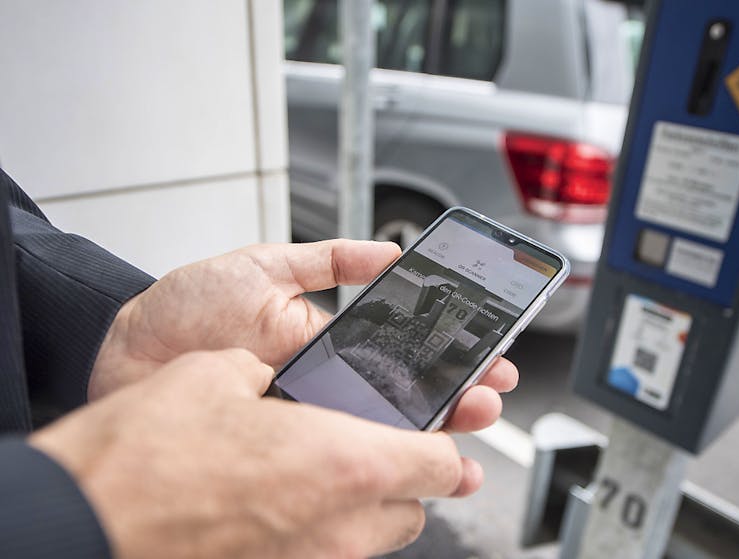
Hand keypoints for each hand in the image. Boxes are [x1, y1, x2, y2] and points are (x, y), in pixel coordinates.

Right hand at [33, 349, 476, 557]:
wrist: (82, 525)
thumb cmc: (146, 456)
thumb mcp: (220, 374)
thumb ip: (275, 376)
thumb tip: (281, 380)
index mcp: (346, 463)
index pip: (443, 462)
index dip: (452, 441)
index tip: (450, 427)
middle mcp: (340, 526)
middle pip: (416, 507)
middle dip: (411, 474)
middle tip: (389, 443)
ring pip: (375, 539)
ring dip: (372, 504)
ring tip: (334, 469)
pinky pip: (328, 554)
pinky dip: (326, 529)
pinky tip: (287, 499)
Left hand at [90, 240, 517, 431]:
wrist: (126, 348)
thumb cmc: (189, 307)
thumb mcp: (262, 267)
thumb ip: (326, 260)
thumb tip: (387, 252)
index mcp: (331, 339)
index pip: (405, 351)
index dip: (451, 357)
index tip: (489, 359)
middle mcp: (325, 383)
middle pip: (404, 398)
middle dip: (455, 401)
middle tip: (489, 403)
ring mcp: (305, 419)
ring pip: (376, 434)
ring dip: (426, 439)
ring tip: (465, 443)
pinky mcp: (278, 449)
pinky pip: (330, 462)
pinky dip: (368, 471)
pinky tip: (405, 473)